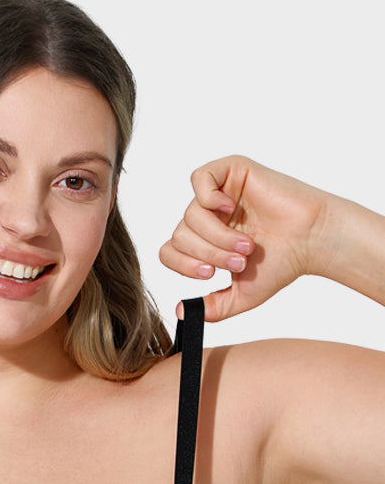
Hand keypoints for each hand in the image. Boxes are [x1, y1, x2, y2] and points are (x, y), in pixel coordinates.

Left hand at [159, 155, 332, 320]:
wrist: (312, 240)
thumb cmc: (282, 263)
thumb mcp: (242, 295)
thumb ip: (213, 307)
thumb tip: (182, 312)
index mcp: (205, 242)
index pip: (171, 251)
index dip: (184, 266)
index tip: (210, 274)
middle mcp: (209, 217)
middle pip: (181, 236)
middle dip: (208, 254)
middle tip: (239, 260)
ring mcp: (219, 194)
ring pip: (191, 215)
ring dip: (218, 236)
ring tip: (246, 244)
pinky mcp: (232, 171)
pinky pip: (200, 178)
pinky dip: (208, 197)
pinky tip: (229, 208)